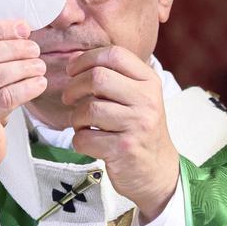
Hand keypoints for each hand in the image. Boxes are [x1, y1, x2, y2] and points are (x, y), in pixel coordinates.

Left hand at [62, 46, 178, 221]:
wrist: (158, 170)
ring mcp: (138, 125)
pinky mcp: (124, 149)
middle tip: (68, 98)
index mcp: (149, 81)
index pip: (115, 54)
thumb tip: (75, 58)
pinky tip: (89, 141)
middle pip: (98, 78)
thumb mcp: (137, 96)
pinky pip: (85, 137)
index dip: (86, 58)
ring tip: (82, 123)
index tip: (72, 70)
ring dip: (76, 117)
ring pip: (89, 108)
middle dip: (74, 87)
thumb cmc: (139, 128)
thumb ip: (112, 75)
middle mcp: (147, 100)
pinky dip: (79, 140)